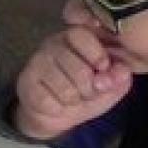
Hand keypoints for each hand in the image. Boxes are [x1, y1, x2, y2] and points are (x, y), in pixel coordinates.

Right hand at [15, 0, 132, 139]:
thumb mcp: (109, 84)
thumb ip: (119, 76)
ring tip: (71, 98)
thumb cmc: (84, 91)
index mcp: (74, 37)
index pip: (82, 35)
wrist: (53, 112)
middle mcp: (51, 44)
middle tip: (86, 92)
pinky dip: (57, 108)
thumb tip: (121, 72)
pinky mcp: (26, 82)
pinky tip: (55, 103)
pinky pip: (48, 101)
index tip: (102, 68)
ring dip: (73, 101)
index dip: (97, 55)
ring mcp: (36, 62)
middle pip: (79, 69)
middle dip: (89, 90)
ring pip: (66, 88)